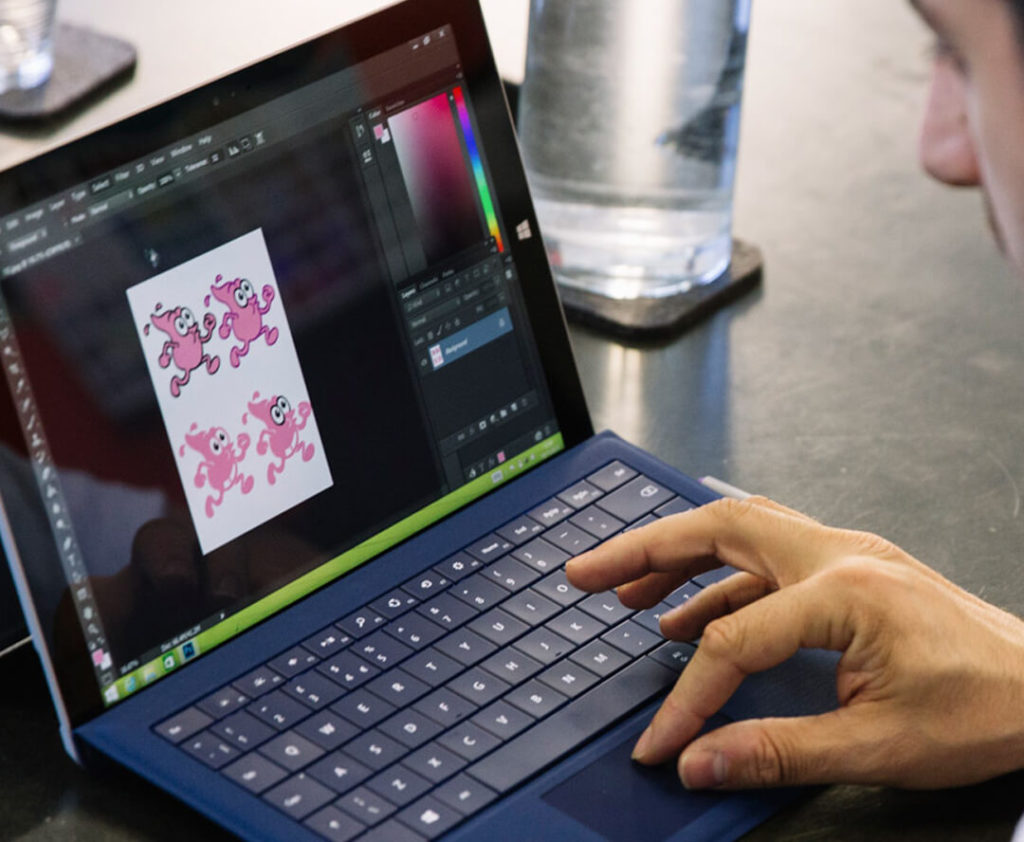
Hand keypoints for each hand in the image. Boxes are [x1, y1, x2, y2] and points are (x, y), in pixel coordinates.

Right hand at [565, 496, 1023, 789]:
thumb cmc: (988, 709)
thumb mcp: (880, 744)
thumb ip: (780, 750)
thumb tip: (702, 762)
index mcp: (847, 590)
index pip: (736, 639)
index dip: (690, 696)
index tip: (662, 740)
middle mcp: (840, 553)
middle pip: (717, 528)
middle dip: (642, 549)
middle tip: (585, 573)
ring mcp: (845, 554)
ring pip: (738, 531)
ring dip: (674, 555)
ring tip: (623, 590)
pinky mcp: (849, 571)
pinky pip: (764, 562)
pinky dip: (717, 582)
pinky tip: (687, 616)